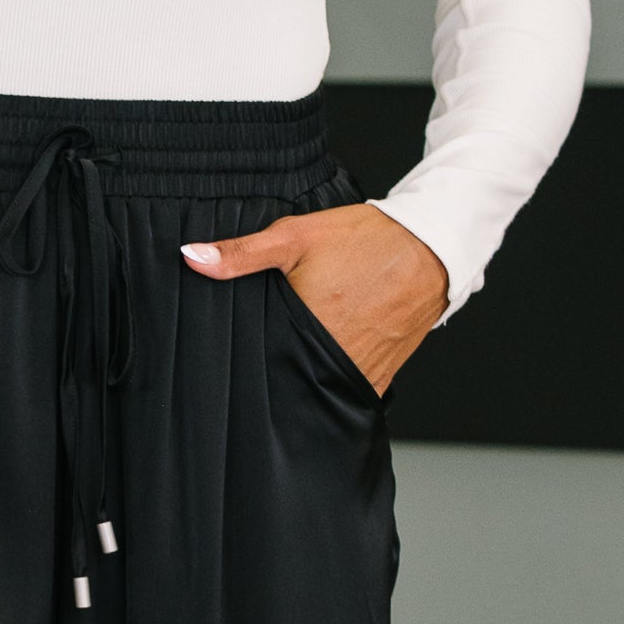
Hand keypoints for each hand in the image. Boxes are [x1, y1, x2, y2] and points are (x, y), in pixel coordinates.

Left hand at [181, 202, 447, 396]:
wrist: (432, 246)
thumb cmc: (366, 239)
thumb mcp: (296, 236)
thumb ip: (242, 253)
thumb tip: (191, 256)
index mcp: (309, 326)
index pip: (258, 362)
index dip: (239, 362)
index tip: (224, 359)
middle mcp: (334, 357)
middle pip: (286, 378)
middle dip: (269, 372)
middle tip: (254, 360)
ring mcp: (359, 370)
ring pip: (316, 387)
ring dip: (299, 378)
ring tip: (285, 363)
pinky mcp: (380, 375)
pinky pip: (346, 388)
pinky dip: (329, 381)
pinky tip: (315, 367)